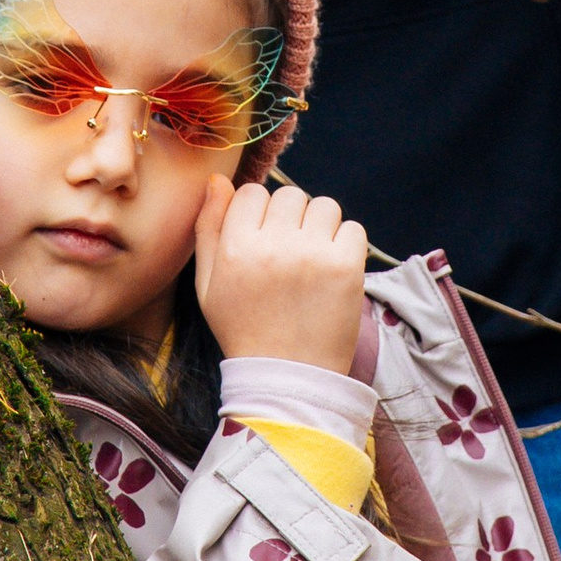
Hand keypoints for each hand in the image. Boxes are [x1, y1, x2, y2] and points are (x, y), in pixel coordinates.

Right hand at [194, 177, 367, 373]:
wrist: (287, 379)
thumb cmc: (244, 329)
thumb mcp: (208, 284)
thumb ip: (208, 229)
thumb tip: (218, 181)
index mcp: (236, 248)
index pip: (252, 192)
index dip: (259, 213)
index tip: (263, 239)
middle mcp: (273, 246)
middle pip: (290, 195)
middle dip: (291, 218)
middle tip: (289, 253)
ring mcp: (313, 255)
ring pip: (324, 206)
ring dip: (320, 227)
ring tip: (312, 260)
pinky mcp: (347, 268)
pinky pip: (352, 228)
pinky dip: (346, 244)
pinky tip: (331, 271)